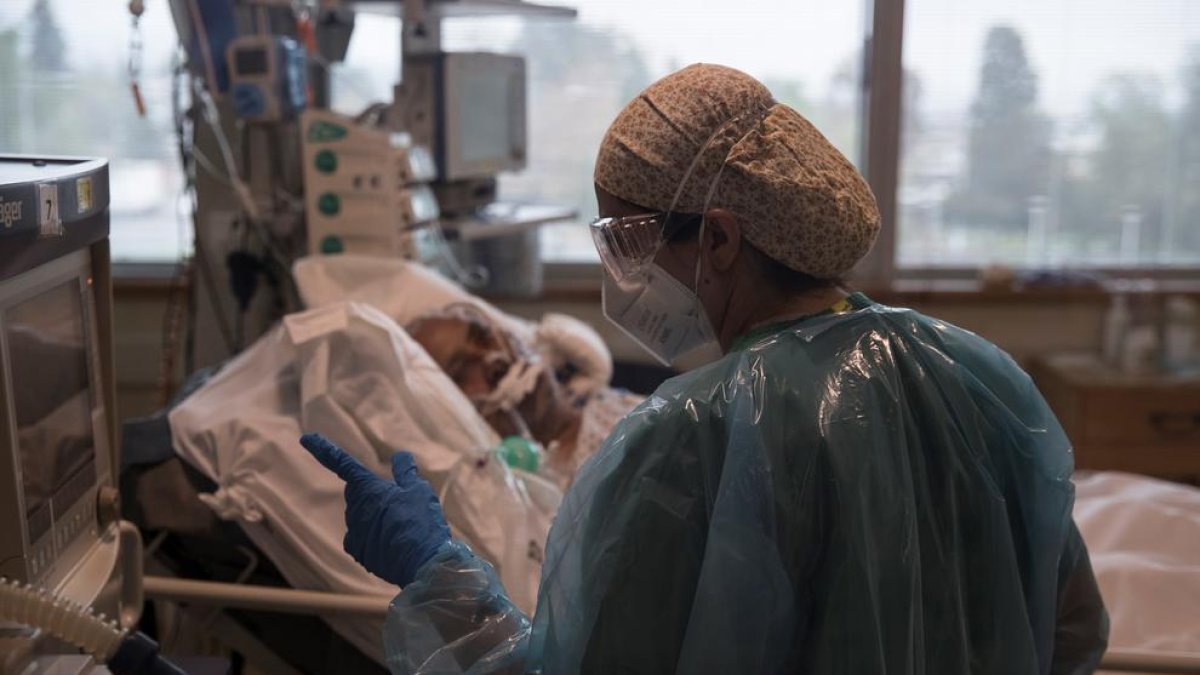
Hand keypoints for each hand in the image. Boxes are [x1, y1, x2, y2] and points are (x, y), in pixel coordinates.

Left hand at [300, 433, 450, 586]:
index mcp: (367, 489)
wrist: (422, 562)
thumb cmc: (421, 521)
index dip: (323, 449)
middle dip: (370, 493)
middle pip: (357, 493)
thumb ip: (406, 472)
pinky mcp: (359, 552)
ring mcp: (354, 532)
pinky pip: (362, 539)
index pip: (342, 463)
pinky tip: (392, 543)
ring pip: (361, 516)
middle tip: (398, 501)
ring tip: (402, 526)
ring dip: (375, 516)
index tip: (305, 439)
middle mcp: (355, 509)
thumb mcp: (419, 490)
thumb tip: (400, 455)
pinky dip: (374, 537)